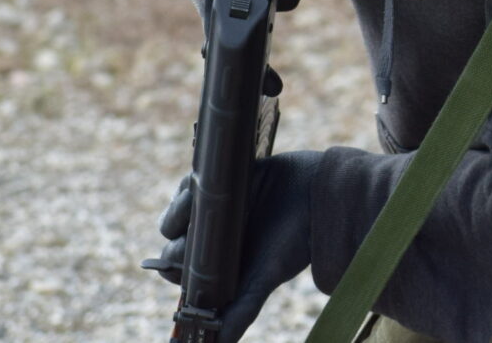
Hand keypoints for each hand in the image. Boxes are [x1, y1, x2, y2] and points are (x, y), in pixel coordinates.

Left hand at [143, 151, 321, 342]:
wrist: (319, 194)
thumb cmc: (294, 240)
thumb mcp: (266, 277)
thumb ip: (242, 311)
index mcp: (219, 264)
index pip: (178, 272)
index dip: (172, 269)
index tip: (180, 266)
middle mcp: (214, 238)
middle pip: (173, 241)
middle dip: (177, 239)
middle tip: (193, 234)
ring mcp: (216, 208)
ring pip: (178, 210)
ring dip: (177, 209)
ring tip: (193, 204)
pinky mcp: (221, 181)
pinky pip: (190, 182)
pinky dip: (187, 185)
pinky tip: (199, 187)